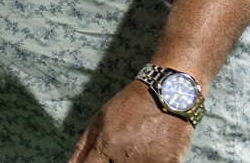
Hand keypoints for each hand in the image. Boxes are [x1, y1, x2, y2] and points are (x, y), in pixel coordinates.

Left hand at [69, 80, 193, 162]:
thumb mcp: (101, 119)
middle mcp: (125, 157)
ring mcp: (148, 162)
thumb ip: (84, 145)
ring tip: (137, 147)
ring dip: (133, 162)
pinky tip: (152, 152)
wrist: (165, 94)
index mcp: (107, 146)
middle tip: (120, 150)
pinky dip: (152, 162)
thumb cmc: (129, 105)